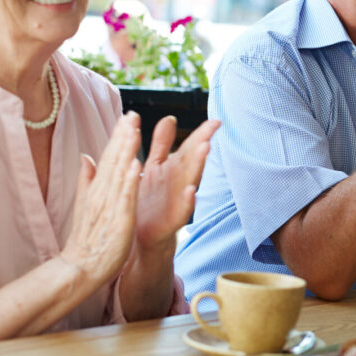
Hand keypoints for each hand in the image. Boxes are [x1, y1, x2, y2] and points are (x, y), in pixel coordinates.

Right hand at [60, 113, 142, 283]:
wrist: (80, 268)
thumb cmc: (88, 238)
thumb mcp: (86, 203)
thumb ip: (86, 179)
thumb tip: (85, 156)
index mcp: (98, 189)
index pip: (109, 157)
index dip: (119, 136)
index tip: (128, 115)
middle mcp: (102, 193)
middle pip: (113, 159)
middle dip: (123, 136)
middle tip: (132, 113)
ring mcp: (109, 206)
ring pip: (119, 173)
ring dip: (126, 151)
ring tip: (134, 129)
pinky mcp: (118, 220)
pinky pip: (125, 198)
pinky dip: (130, 182)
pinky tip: (137, 166)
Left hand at [135, 116, 220, 250]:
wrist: (138, 237)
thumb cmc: (148, 202)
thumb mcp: (154, 168)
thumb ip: (162, 143)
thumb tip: (170, 118)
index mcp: (173, 169)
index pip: (190, 147)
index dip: (202, 133)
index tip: (216, 121)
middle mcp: (179, 182)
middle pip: (193, 160)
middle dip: (202, 145)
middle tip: (213, 129)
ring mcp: (177, 201)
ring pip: (190, 180)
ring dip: (199, 165)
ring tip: (205, 149)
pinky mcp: (171, 221)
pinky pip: (182, 210)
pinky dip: (187, 201)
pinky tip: (191, 191)